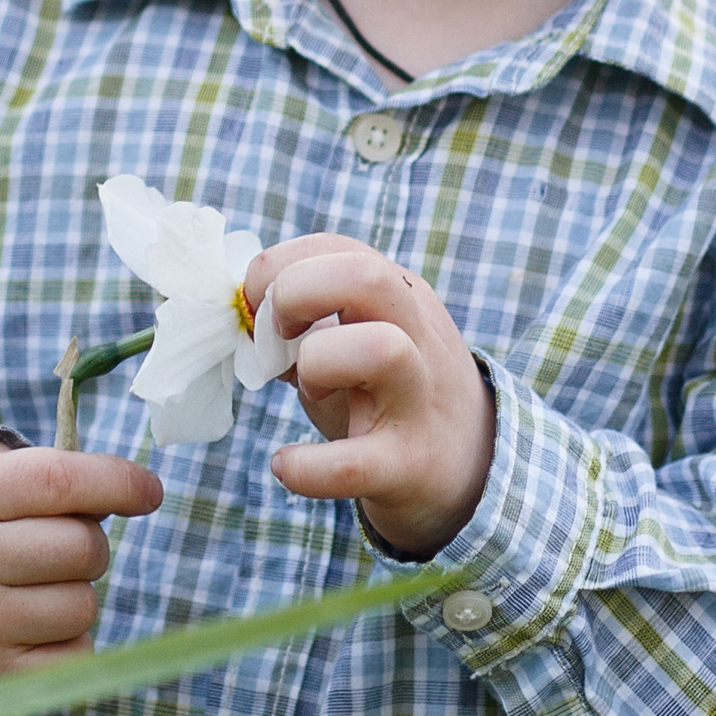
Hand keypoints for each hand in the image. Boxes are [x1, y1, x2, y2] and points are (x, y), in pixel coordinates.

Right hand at [0, 437, 162, 681]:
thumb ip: (43, 467)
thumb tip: (127, 490)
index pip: (61, 480)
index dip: (119, 482)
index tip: (148, 491)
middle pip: (85, 546)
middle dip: (88, 542)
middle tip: (53, 545)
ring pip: (84, 604)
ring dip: (75, 594)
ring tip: (32, 588)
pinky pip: (76, 655)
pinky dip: (69, 641)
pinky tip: (32, 627)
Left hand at [247, 234, 495, 559]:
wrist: (476, 468)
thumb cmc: (392, 394)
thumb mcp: (359, 341)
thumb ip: (306, 324)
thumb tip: (239, 318)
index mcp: (400, 296)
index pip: (336, 247)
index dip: (279, 267)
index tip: (256, 307)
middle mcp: (418, 335)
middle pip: (366, 276)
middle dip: (298, 293)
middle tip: (277, 336)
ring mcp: (418, 399)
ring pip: (380, 349)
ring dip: (318, 364)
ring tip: (308, 389)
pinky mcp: (408, 465)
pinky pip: (353, 463)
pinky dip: (306, 467)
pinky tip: (286, 465)